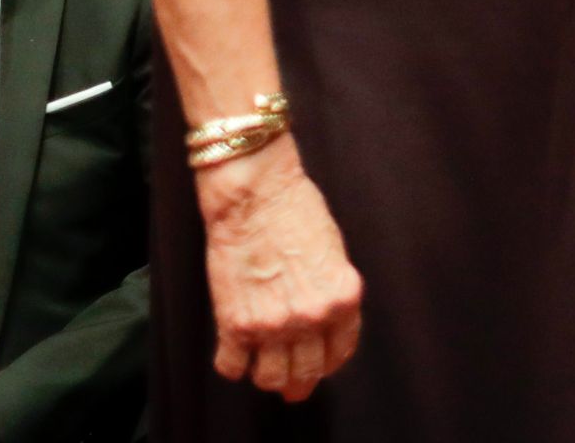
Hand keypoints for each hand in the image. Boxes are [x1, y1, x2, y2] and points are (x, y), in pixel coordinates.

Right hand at [197, 136, 362, 402]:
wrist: (255, 193)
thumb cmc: (296, 208)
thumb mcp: (333, 250)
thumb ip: (331, 289)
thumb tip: (324, 318)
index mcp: (343, 298)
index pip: (341, 350)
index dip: (329, 360)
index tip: (320, 362)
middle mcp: (311, 317)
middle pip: (307, 373)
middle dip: (299, 379)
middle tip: (291, 380)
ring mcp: (272, 326)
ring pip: (271, 379)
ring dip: (267, 374)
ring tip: (262, 362)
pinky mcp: (234, 325)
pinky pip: (232, 368)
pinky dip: (233, 364)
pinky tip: (235, 350)